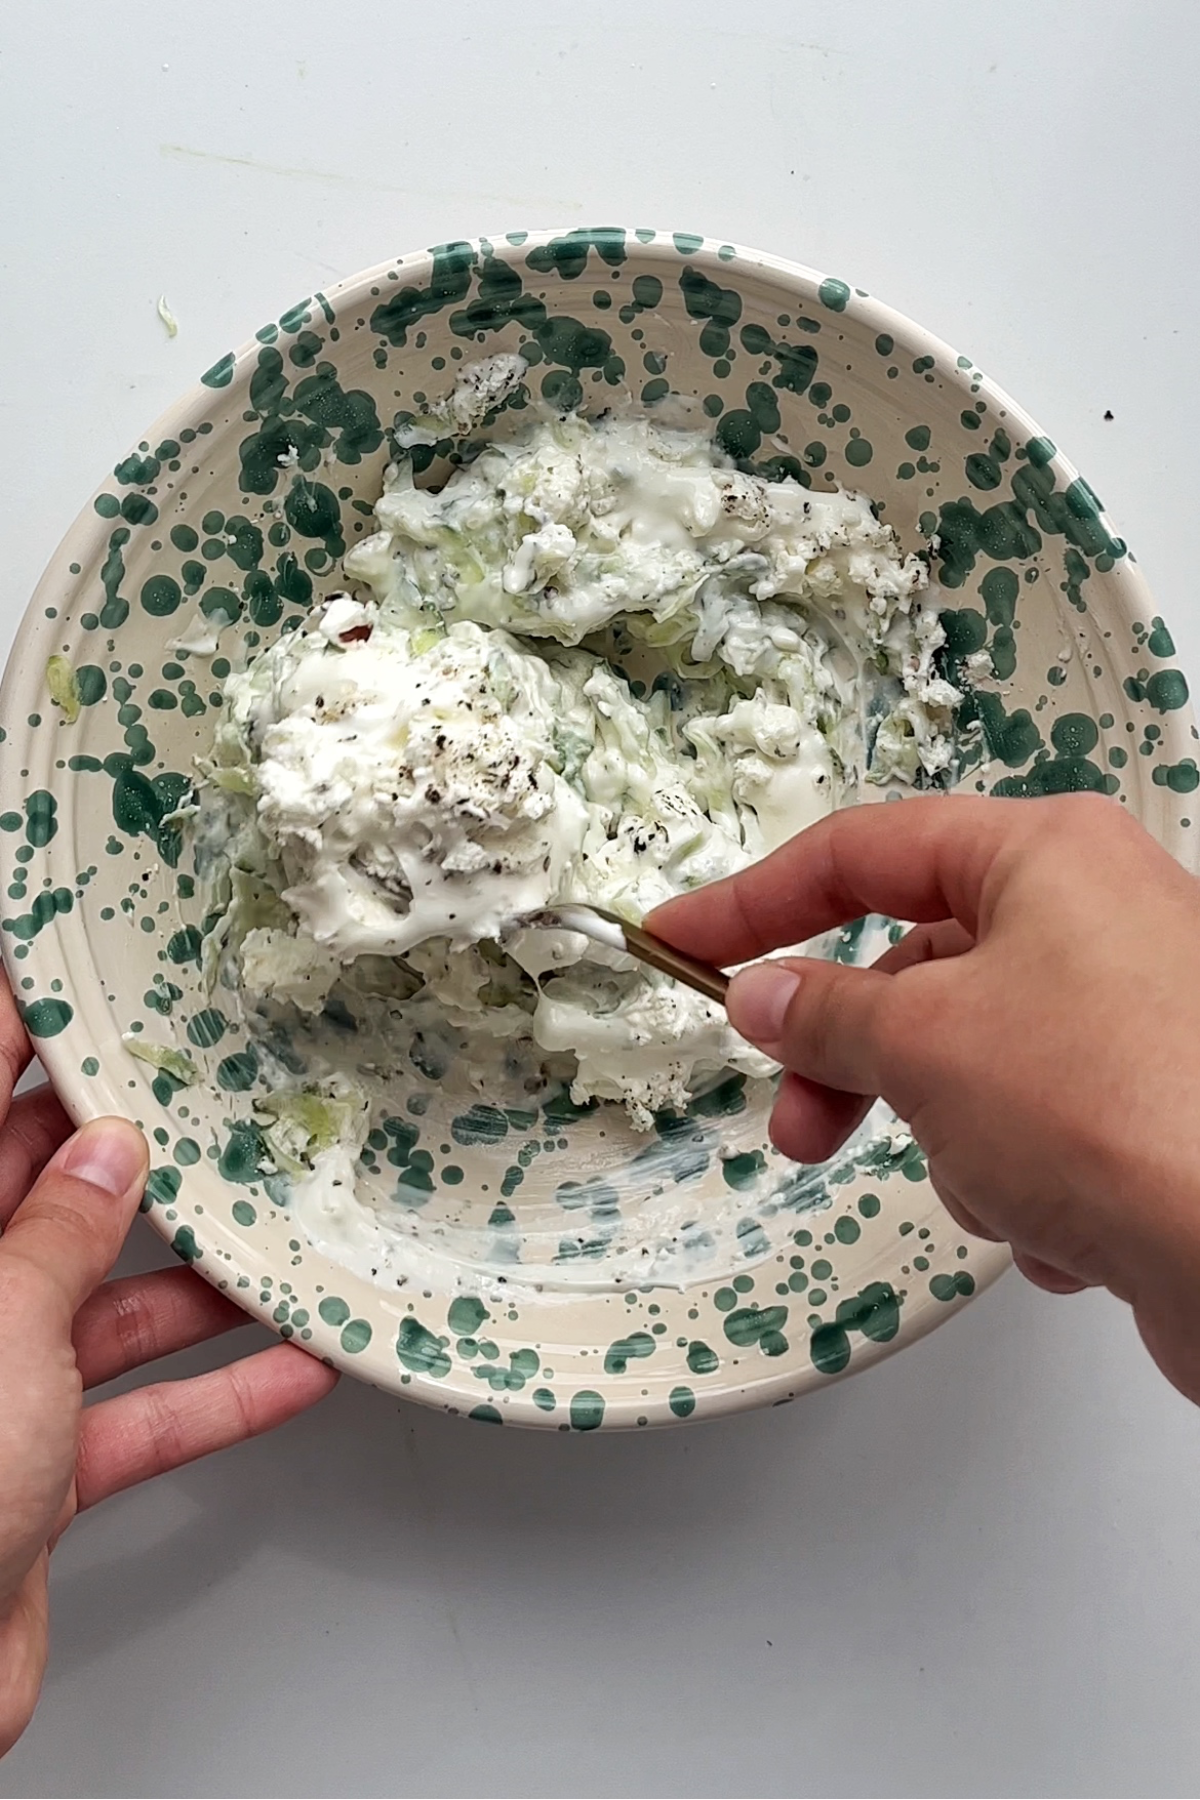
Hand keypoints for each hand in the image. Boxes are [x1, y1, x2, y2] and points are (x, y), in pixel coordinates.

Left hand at [0, 985, 336, 1755]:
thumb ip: (59, 1234)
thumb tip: (107, 1155)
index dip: (12, 1034)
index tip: (70, 974)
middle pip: (38, 1199)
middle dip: (128, 1157)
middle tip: (203, 1098)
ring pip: (105, 1310)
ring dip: (199, 1286)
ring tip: (277, 1238)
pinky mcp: (33, 1472)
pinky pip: (139, 1415)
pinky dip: (216, 1397)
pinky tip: (288, 1369)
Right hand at [651, 793, 1199, 1405]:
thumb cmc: (1114, 1104)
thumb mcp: (926, 1043)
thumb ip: (825, 1014)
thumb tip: (764, 994)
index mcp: (1045, 856)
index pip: (861, 853)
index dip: (755, 902)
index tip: (681, 942)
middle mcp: (1095, 918)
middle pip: (915, 975)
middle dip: (856, 1065)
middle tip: (798, 1128)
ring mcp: (1129, 1018)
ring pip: (970, 1071)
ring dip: (960, 1145)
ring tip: (1006, 1187)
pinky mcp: (1150, 1112)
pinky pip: (1034, 1137)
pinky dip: (1027, 1187)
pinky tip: (1073, 1223)